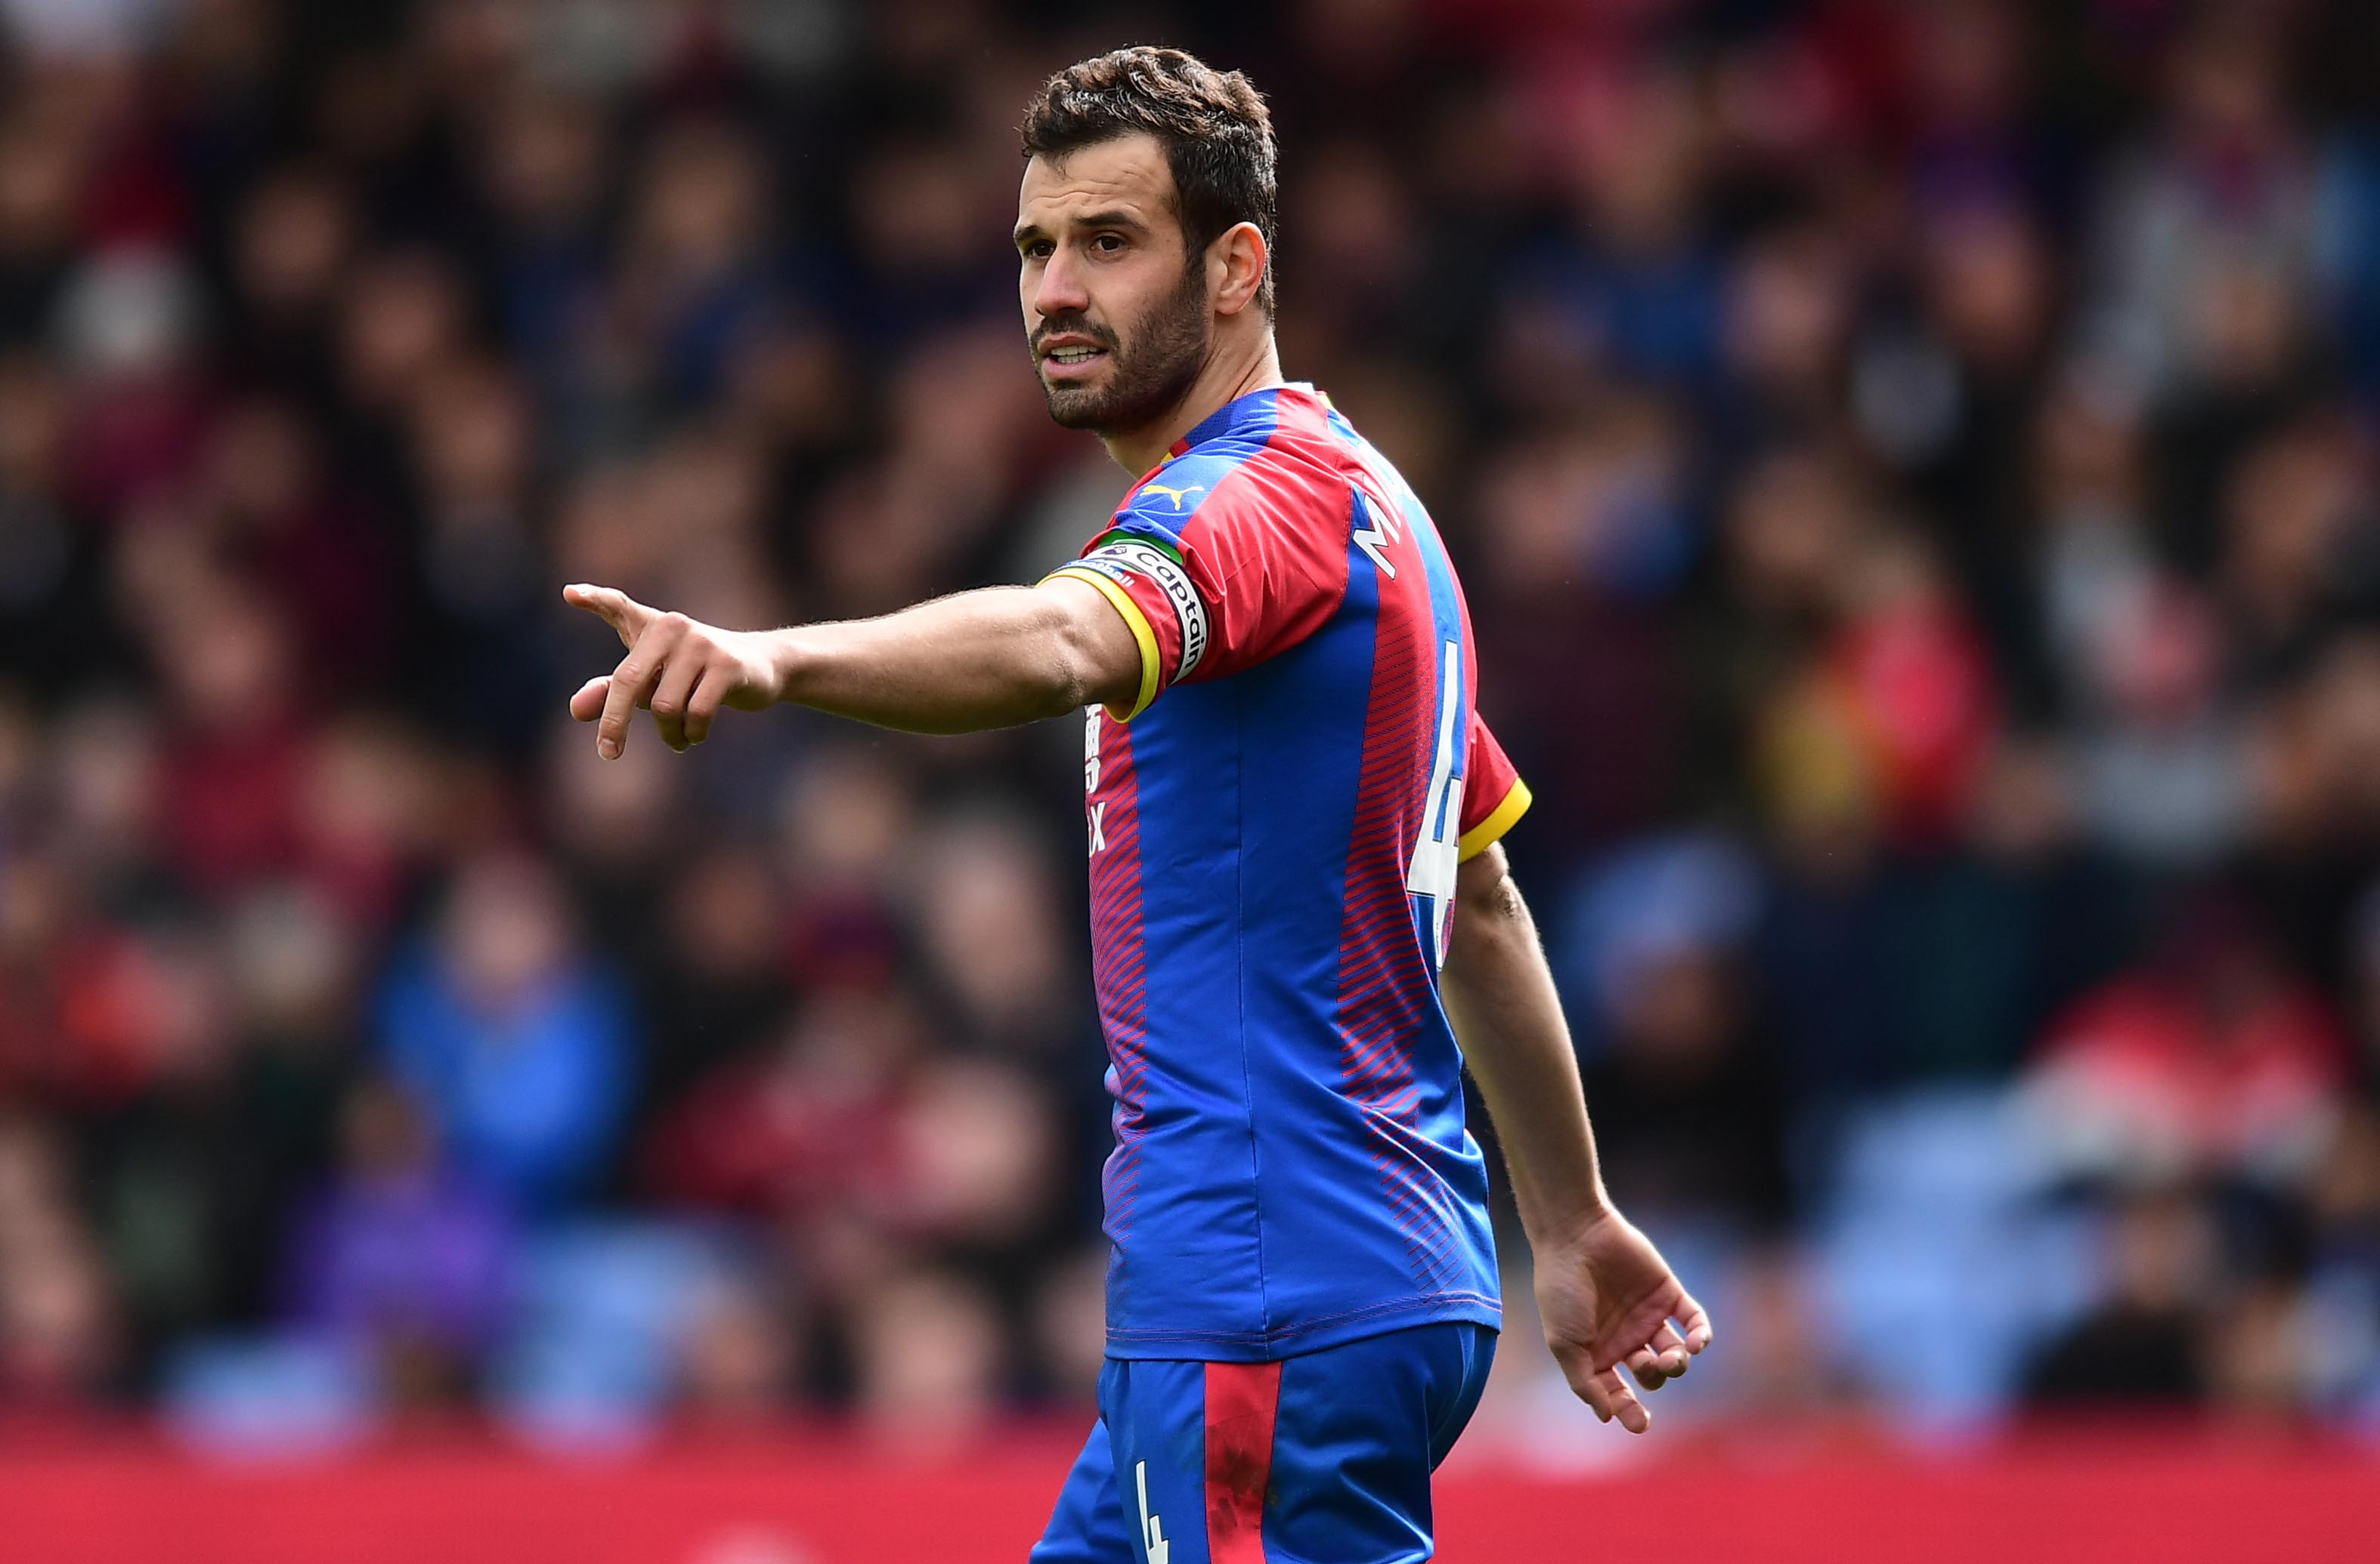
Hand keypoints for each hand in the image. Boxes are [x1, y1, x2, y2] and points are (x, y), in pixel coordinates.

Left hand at [564, 583, 787, 756]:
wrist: (762, 667)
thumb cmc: (693, 675)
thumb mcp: (651, 682)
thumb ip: (610, 694)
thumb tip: (575, 710)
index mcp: (650, 626)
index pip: (618, 607)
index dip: (594, 600)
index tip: (570, 594)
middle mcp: (673, 627)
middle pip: (629, 681)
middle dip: (615, 723)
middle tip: (608, 754)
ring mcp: (701, 644)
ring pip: (664, 705)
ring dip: (668, 733)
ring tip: (677, 739)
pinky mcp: (727, 665)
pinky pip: (697, 712)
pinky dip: (691, 734)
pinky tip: (695, 736)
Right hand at [1533, 1207, 1711, 1433]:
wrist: (1575, 1236)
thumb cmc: (1562, 1290)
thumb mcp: (1564, 1343)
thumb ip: (1585, 1383)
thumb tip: (1607, 1418)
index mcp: (1599, 1354)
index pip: (1620, 1393)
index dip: (1630, 1411)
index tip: (1640, 1424)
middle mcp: (1626, 1339)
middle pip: (1653, 1375)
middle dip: (1657, 1377)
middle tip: (1649, 1365)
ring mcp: (1648, 1316)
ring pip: (1675, 1353)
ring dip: (1679, 1363)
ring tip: (1671, 1356)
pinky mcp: (1667, 1293)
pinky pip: (1693, 1321)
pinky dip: (1701, 1335)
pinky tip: (1697, 1343)